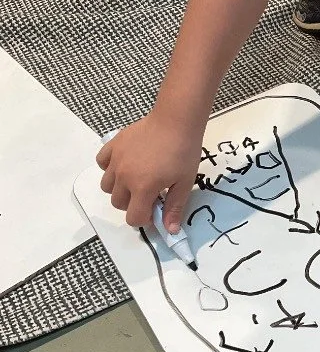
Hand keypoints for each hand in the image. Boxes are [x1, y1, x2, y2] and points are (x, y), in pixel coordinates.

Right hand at [96, 112, 201, 230]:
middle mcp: (124, 176)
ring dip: (119, 189)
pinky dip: (109, 168)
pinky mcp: (113, 145)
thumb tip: (170, 231)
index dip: (145, 219)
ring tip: (136, 179)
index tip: (156, 209)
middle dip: (133, 204)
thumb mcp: (184, 182)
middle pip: (118, 203)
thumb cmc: (184, 151)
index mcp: (142, 187)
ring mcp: (116, 160)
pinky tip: (125, 164)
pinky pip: (102, 163)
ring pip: (107, 186)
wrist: (175, 120)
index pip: (133, 218)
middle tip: (149, 193)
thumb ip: (175, 207)